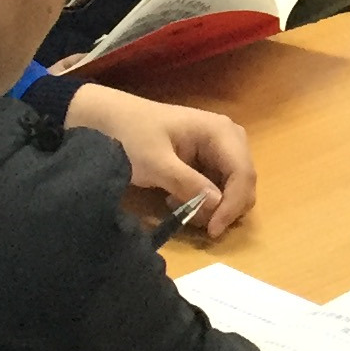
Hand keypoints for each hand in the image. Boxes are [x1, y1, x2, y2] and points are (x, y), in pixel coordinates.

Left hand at [64, 85, 257, 237]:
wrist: (106, 119)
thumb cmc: (131, 135)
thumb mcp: (156, 162)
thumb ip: (188, 184)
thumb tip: (218, 206)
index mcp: (220, 131)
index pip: (243, 173)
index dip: (233, 205)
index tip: (212, 231)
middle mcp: (228, 138)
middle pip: (244, 182)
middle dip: (223, 208)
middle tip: (192, 219)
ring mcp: (218, 149)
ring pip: (232, 189)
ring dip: (210, 206)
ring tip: (176, 202)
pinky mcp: (206, 160)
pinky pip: (217, 188)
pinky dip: (201, 200)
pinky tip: (175, 197)